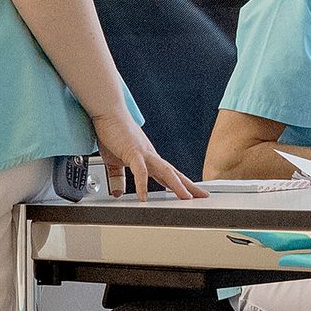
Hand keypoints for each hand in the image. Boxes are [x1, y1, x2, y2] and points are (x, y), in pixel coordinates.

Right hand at [89, 112, 205, 198]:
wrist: (107, 112)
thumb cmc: (111, 132)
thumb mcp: (113, 160)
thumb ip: (117, 177)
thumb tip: (117, 192)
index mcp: (148, 158)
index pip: (169, 174)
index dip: (181, 184)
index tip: (191, 193)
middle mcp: (151, 155)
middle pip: (174, 173)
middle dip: (189, 186)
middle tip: (203, 196)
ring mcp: (144, 153)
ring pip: (166, 172)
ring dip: (177, 185)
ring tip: (187, 198)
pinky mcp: (133, 152)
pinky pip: (141, 172)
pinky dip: (142, 185)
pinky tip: (143, 198)